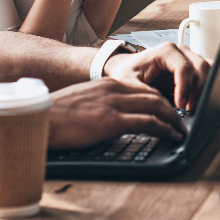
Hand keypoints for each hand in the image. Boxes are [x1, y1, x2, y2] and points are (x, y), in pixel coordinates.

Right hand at [47, 78, 186, 148]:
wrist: (37, 119)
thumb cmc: (54, 116)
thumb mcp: (82, 103)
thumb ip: (100, 105)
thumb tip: (110, 118)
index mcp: (107, 83)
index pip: (143, 88)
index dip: (159, 100)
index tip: (168, 110)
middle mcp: (114, 88)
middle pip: (154, 95)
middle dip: (172, 109)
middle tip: (181, 121)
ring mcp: (114, 103)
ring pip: (157, 106)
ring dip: (174, 119)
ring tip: (182, 130)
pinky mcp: (112, 120)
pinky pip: (148, 122)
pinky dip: (165, 129)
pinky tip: (172, 136)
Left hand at [104, 41, 210, 110]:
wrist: (127, 69)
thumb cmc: (127, 73)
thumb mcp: (128, 84)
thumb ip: (145, 94)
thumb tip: (162, 108)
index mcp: (166, 51)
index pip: (184, 68)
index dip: (185, 88)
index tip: (181, 106)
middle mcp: (181, 51)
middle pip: (201, 67)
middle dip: (198, 90)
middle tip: (188, 109)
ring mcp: (189, 58)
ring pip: (208, 70)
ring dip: (204, 89)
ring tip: (191, 106)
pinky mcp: (193, 68)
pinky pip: (208, 74)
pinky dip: (206, 87)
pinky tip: (194, 101)